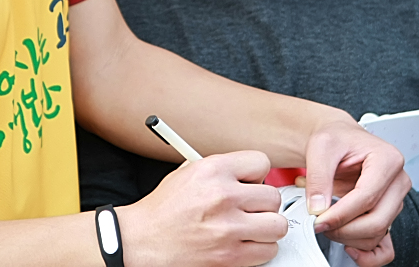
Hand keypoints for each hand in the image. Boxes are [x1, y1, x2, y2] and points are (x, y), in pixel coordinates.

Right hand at [118, 151, 287, 266]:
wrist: (141, 241)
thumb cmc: (162, 210)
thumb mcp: (187, 173)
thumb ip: (220, 169)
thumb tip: (248, 172)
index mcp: (213, 169)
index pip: (261, 162)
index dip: (257, 174)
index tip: (251, 183)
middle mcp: (223, 196)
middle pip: (273, 196)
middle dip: (263, 204)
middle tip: (249, 209)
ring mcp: (228, 228)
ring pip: (277, 225)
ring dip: (266, 228)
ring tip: (251, 227)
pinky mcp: (230, 256)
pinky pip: (268, 250)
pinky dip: (260, 249)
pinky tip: (245, 243)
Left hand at [302, 120, 410, 265]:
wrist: (338, 139)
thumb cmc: (336, 138)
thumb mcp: (321, 147)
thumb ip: (319, 177)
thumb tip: (318, 207)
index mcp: (388, 160)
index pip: (367, 197)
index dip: (341, 214)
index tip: (318, 219)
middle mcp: (398, 181)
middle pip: (377, 220)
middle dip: (344, 229)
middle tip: (320, 224)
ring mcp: (395, 200)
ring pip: (377, 233)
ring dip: (349, 237)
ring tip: (327, 223)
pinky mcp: (388, 215)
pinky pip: (386, 246)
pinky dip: (369, 255)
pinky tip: (349, 247)